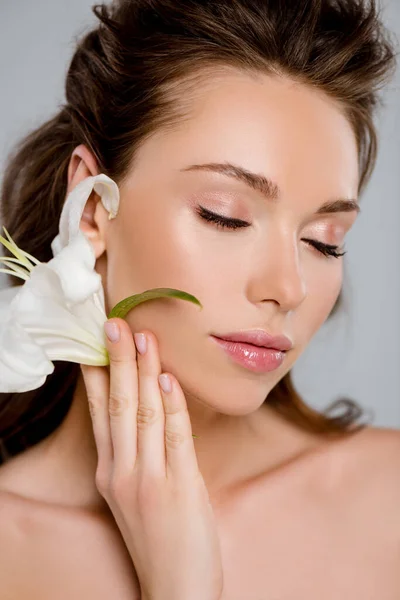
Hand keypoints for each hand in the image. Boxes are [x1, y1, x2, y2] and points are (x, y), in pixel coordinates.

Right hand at [80, 318, 223, 599]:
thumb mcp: (137, 494)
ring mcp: (148, 479)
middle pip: (119, 405)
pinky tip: (169, 379)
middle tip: (115, 324)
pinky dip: (172, 406)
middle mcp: (122, 472)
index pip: (101, 414)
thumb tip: (149, 407)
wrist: (176, 590)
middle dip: (117, 361)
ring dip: (144, 373)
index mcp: (111, 472)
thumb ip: (138, 453)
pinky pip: (175, 437)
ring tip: (143, 338)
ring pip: (143, 414)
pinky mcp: (178, 487)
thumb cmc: (160, 537)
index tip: (96, 343)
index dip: (99, 376)